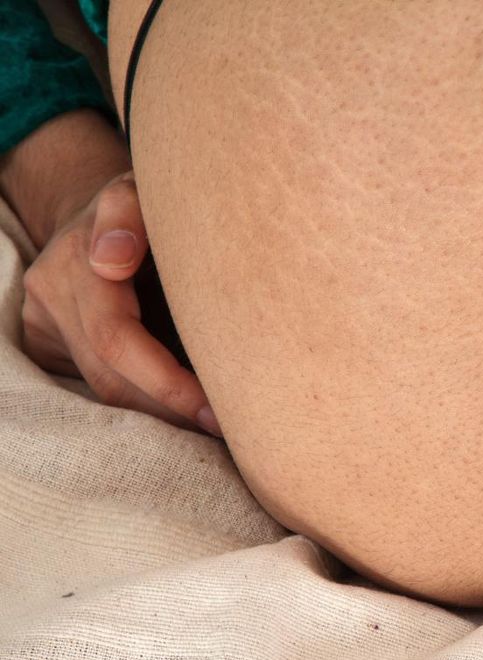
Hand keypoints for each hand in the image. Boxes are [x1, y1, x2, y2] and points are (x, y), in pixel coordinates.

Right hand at [19, 170, 221, 436]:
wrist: (103, 214)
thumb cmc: (148, 208)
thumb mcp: (145, 194)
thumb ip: (129, 215)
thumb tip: (112, 258)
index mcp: (77, 261)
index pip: (117, 340)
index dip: (165, 382)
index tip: (213, 410)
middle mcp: (52, 293)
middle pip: (108, 377)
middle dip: (168, 409)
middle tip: (224, 428)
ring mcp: (43, 320)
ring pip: (100, 389)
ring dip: (157, 415)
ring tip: (211, 426)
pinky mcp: (46, 341)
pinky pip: (95, 385)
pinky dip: (140, 404)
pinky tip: (180, 415)